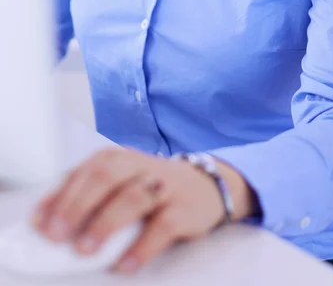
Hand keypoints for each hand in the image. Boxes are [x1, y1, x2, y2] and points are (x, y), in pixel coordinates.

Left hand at [32, 148, 254, 273]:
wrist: (203, 184)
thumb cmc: (149, 186)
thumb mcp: (119, 181)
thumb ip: (86, 194)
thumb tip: (45, 221)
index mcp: (119, 157)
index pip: (85, 171)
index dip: (60, 196)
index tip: (39, 224)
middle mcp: (140, 166)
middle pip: (106, 176)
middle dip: (78, 205)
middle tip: (57, 235)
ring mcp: (164, 186)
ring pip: (133, 198)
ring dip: (106, 223)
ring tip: (85, 250)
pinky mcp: (185, 209)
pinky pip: (163, 227)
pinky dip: (142, 246)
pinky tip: (124, 264)